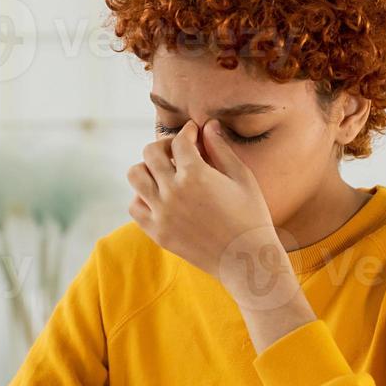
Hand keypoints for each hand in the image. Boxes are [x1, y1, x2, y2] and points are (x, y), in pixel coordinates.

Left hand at [127, 120, 290, 301]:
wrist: (246, 259)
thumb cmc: (251, 216)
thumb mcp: (242, 177)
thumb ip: (221, 149)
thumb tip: (208, 125)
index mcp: (196, 175)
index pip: (179, 141)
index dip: (187, 133)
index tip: (193, 134)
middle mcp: (173, 192)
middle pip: (150, 153)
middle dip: (164, 146)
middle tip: (177, 152)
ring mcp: (161, 214)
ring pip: (135, 176)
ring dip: (147, 169)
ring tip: (164, 173)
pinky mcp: (157, 232)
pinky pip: (134, 206)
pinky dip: (142, 197)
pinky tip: (160, 197)